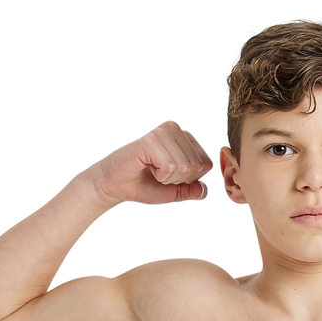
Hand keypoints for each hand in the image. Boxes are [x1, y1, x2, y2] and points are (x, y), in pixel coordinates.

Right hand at [84, 121, 212, 205]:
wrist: (114, 184)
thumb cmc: (143, 185)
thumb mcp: (173, 191)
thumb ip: (191, 191)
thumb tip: (204, 191)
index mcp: (184, 138)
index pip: (206, 164)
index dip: (189, 180)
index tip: (168, 175)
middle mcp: (175, 129)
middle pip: (198, 166)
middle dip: (179, 180)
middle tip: (158, 173)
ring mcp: (164, 132)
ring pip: (185, 167)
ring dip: (168, 178)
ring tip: (152, 169)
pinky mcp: (152, 139)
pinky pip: (171, 167)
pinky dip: (160, 175)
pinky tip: (146, 166)